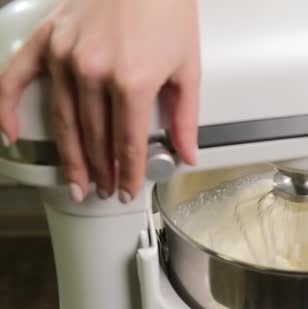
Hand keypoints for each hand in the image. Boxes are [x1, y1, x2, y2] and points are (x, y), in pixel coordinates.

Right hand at [0, 0, 200, 202]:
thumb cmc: (167, 10)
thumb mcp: (187, 67)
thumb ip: (185, 116)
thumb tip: (186, 152)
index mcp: (132, 80)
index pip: (128, 143)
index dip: (128, 172)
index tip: (127, 188)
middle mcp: (93, 71)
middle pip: (94, 137)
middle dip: (102, 170)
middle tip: (105, 189)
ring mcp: (65, 55)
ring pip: (63, 120)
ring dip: (69, 155)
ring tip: (76, 180)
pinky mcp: (47, 40)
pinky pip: (16, 78)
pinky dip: (7, 109)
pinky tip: (11, 135)